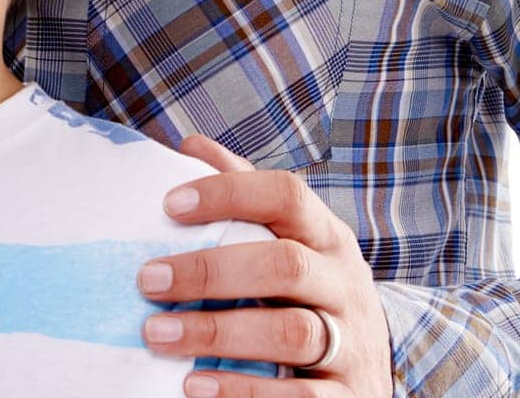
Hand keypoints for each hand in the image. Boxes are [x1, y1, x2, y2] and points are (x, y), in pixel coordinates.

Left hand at [139, 136, 394, 397]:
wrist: (370, 375)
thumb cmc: (311, 293)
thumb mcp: (294, 241)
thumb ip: (246, 193)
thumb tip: (191, 146)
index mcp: (327, 236)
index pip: (287, 195)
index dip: (230, 193)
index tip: (170, 204)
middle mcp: (345, 283)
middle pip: (284, 264)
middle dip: (210, 271)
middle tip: (148, 280)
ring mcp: (352, 342)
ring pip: (291, 332)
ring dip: (218, 333)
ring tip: (157, 333)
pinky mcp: (349, 397)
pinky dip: (244, 392)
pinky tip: (195, 387)